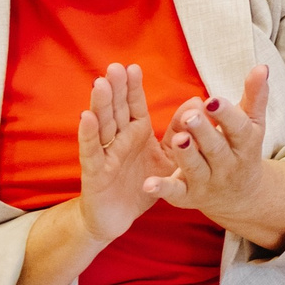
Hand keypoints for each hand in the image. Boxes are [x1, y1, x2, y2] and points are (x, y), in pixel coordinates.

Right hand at [76, 64, 175, 244]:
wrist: (118, 218)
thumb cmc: (142, 184)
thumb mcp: (168, 158)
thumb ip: (181, 131)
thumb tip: (198, 101)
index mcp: (137, 133)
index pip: (134, 106)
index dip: (132, 88)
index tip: (133, 67)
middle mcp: (119, 139)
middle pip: (116, 110)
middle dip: (116, 89)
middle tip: (115, 67)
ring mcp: (105, 154)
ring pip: (102, 125)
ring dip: (101, 105)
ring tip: (100, 83)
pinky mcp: (95, 172)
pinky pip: (92, 152)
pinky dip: (89, 134)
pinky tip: (86, 117)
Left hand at [145, 65, 275, 223]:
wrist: (240, 195)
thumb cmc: (242, 148)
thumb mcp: (251, 124)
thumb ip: (254, 96)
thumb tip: (262, 67)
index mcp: (244, 144)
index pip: (238, 128)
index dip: (226, 114)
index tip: (213, 100)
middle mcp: (227, 165)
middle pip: (215, 148)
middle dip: (203, 131)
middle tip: (191, 115)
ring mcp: (207, 182)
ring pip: (195, 168)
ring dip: (186, 154)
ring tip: (178, 138)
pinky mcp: (187, 196)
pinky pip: (174, 192)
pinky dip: (162, 189)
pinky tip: (148, 184)